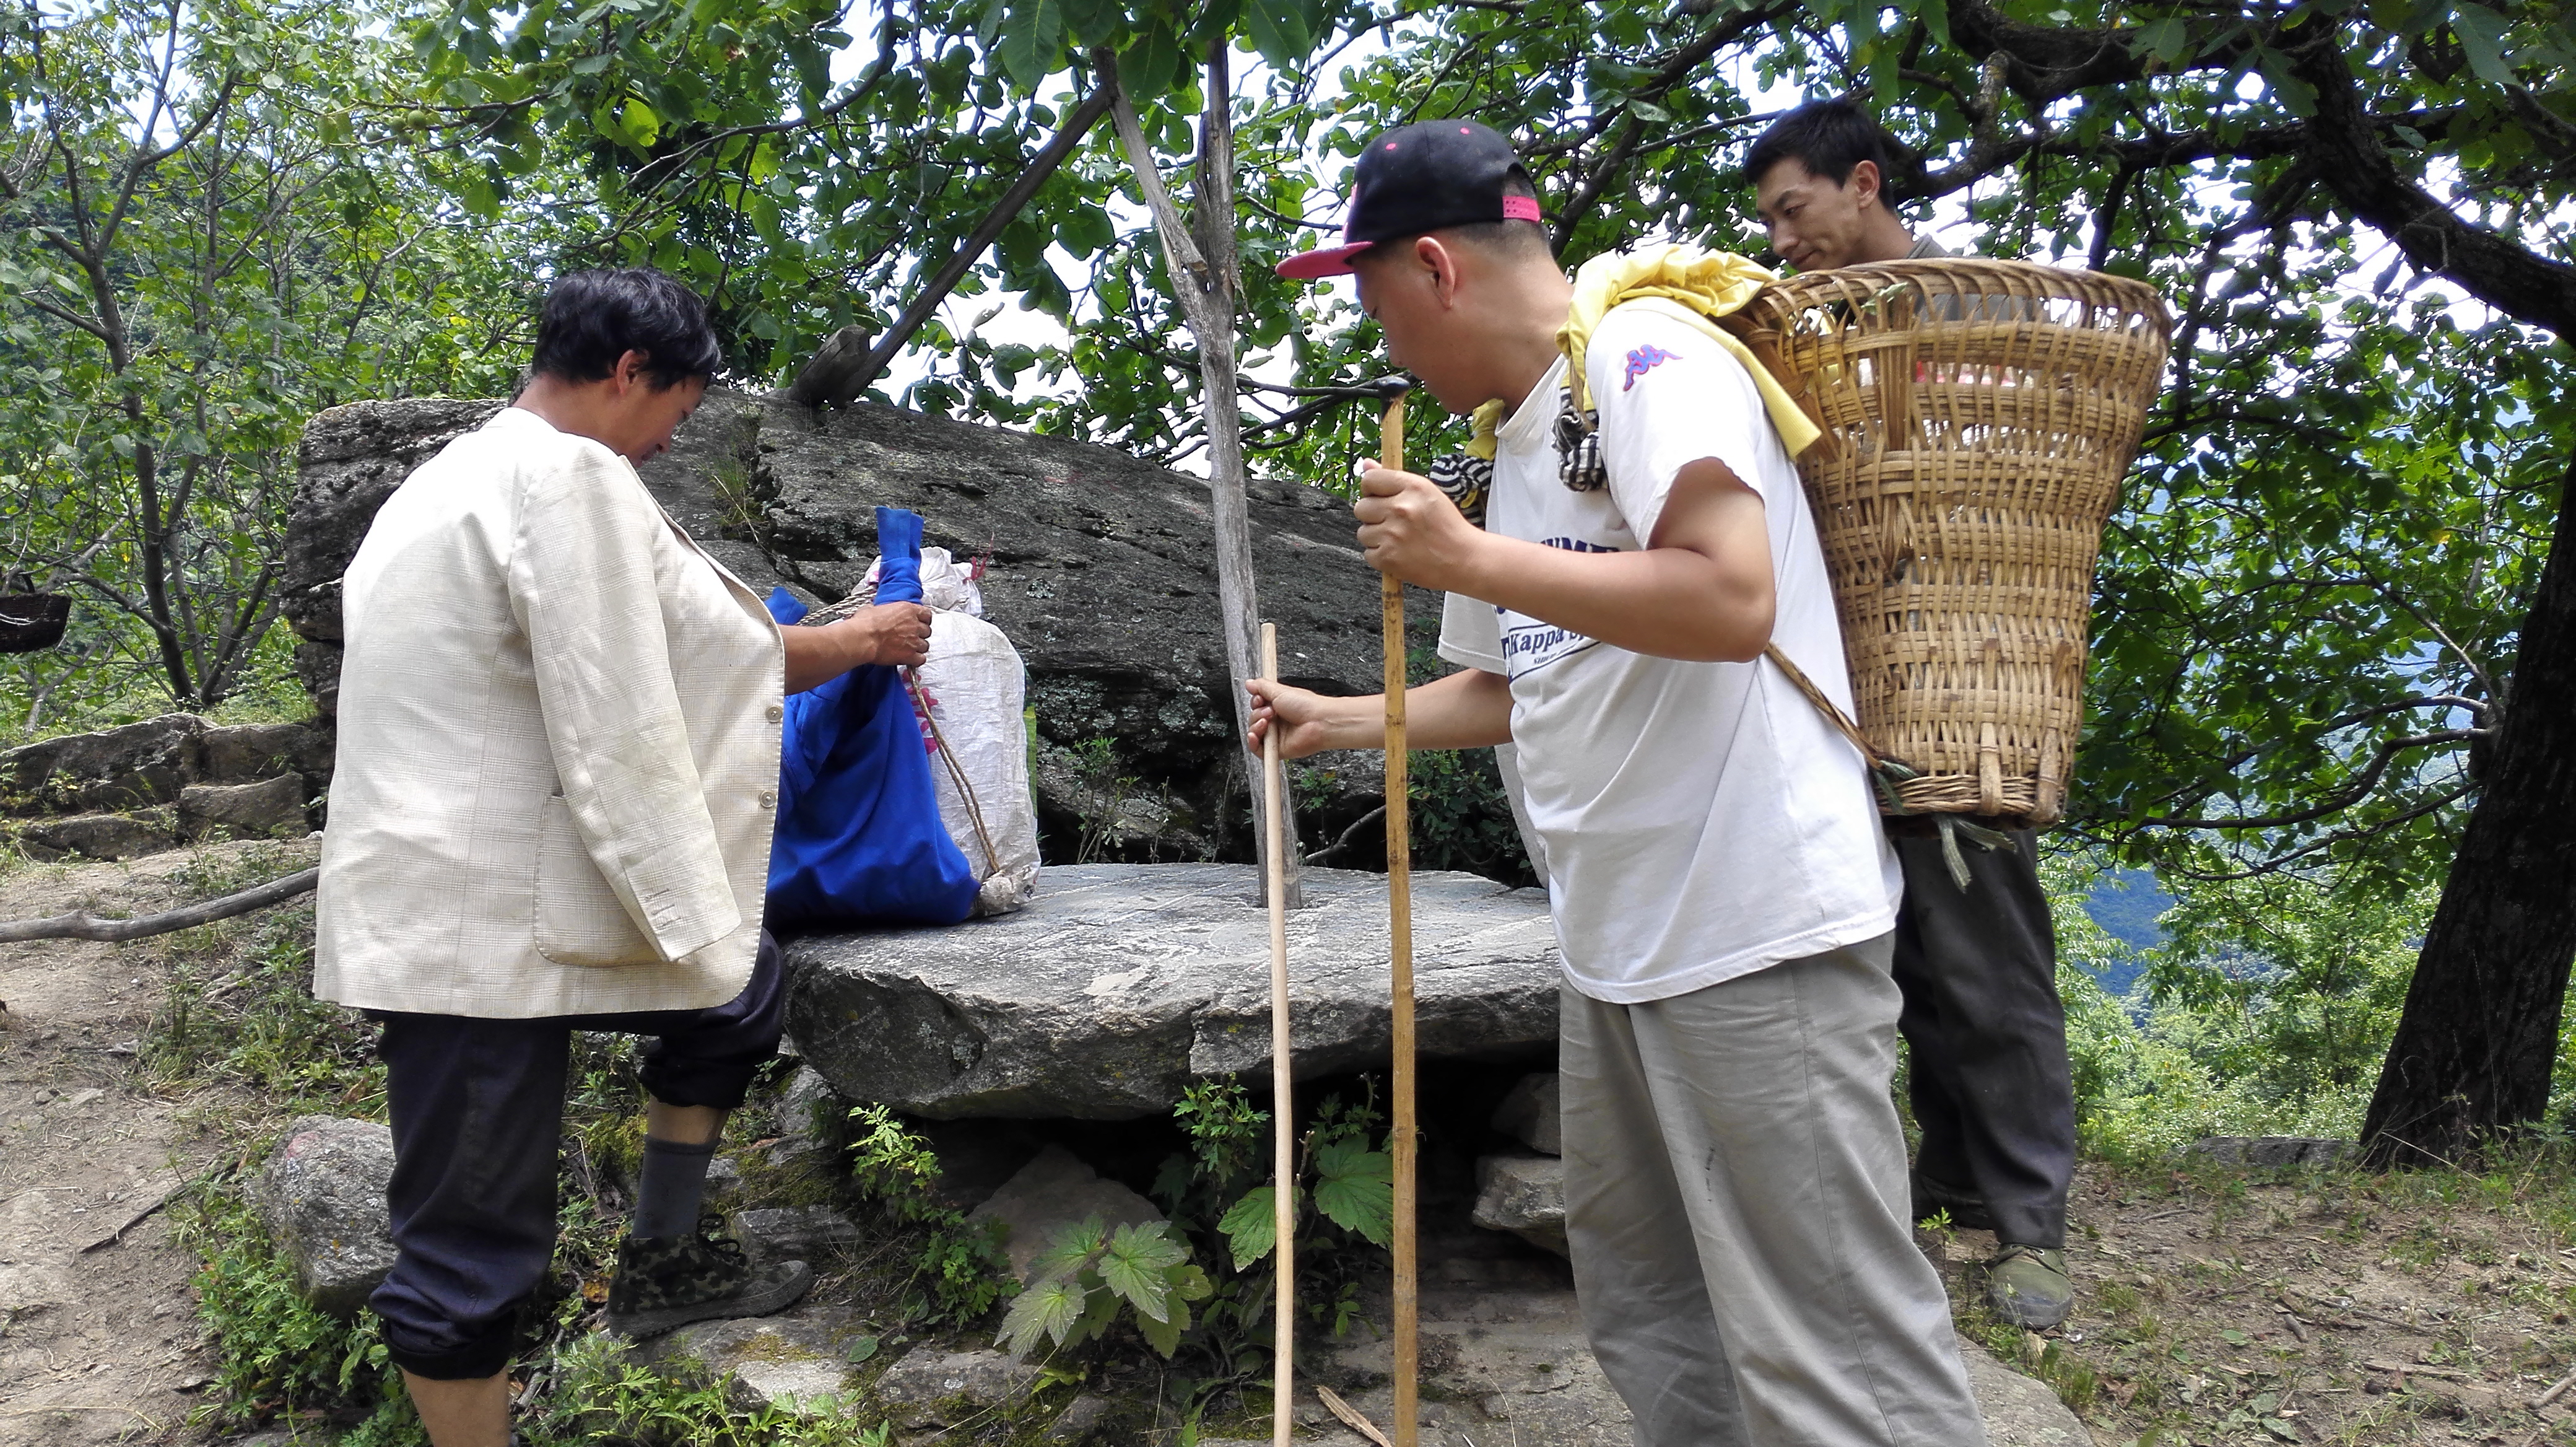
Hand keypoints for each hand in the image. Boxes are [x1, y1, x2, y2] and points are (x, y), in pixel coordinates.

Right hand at [839, 601, 933, 667]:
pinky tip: (910, 659)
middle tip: (910, 637)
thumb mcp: (873, 609)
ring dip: (918, 648)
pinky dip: (917, 660)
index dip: (923, 620)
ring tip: (908, 649)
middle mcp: (914, 624)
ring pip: (925, 646)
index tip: (919, 623)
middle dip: (920, 634)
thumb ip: (882, 611)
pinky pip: (921, 659)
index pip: (927, 614)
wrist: (862, 638)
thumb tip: (876, 612)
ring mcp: (914, 641)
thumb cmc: (865, 624)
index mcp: (907, 610)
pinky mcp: (910, 655)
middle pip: (927, 631)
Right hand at [1245, 678, 1356, 759]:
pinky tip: (1254, 735)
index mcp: (1278, 707)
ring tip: (1267, 722)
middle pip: (1253, 719)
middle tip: (1269, 711)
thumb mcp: (1279, 690)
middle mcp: (1277, 721)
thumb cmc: (1305, 705)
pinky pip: (1258, 750)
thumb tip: (1249, 683)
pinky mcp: (1277, 750)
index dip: (1255, 703)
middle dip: (1257, 714)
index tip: (1259, 700)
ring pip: (1254, 733)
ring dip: (1255, 726)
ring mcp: (1276, 736)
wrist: (1318, 721)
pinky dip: (1253, 743)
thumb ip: (1262, 687)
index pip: (1257, 706)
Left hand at [1353, 466, 1481, 589]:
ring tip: (1400, 540)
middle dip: (1373, 516)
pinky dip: (1381, 557)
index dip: (1371, 490)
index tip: (1379, 498)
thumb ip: (1393, 479)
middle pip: (1361, 508)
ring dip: (1377, 538)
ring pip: (1363, 533)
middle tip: (1393, 523)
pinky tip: (1400, 554)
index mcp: (1413, 487)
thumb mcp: (1427, 493)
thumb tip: (1366, 465)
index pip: (1370, 481)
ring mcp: (1393, 534)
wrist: (1464, 560)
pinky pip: (1369, 553)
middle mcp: (1401, 508)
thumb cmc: (1446, 526)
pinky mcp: (1389, 558)